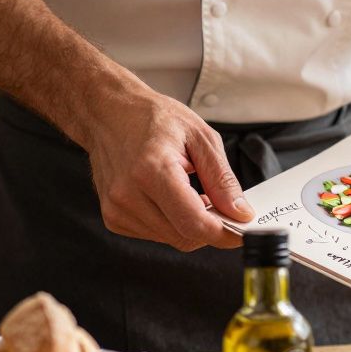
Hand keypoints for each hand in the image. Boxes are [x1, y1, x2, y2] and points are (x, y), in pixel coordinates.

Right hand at [81, 89, 253, 251]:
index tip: (242, 232)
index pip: (193, 223)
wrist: (108, 113)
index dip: (224, 234)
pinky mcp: (113, 218)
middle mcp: (128, 194)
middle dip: (210, 227)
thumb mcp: (201, 138)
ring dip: (190, 224)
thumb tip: (240, 213)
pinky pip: (155, 234)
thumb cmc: (152, 118)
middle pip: (185, 237)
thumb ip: (222, 179)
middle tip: (220, 204)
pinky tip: (171, 198)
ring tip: (191, 192)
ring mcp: (117, 209)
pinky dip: (172, 223)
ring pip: (172, 239)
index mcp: (152, 170)